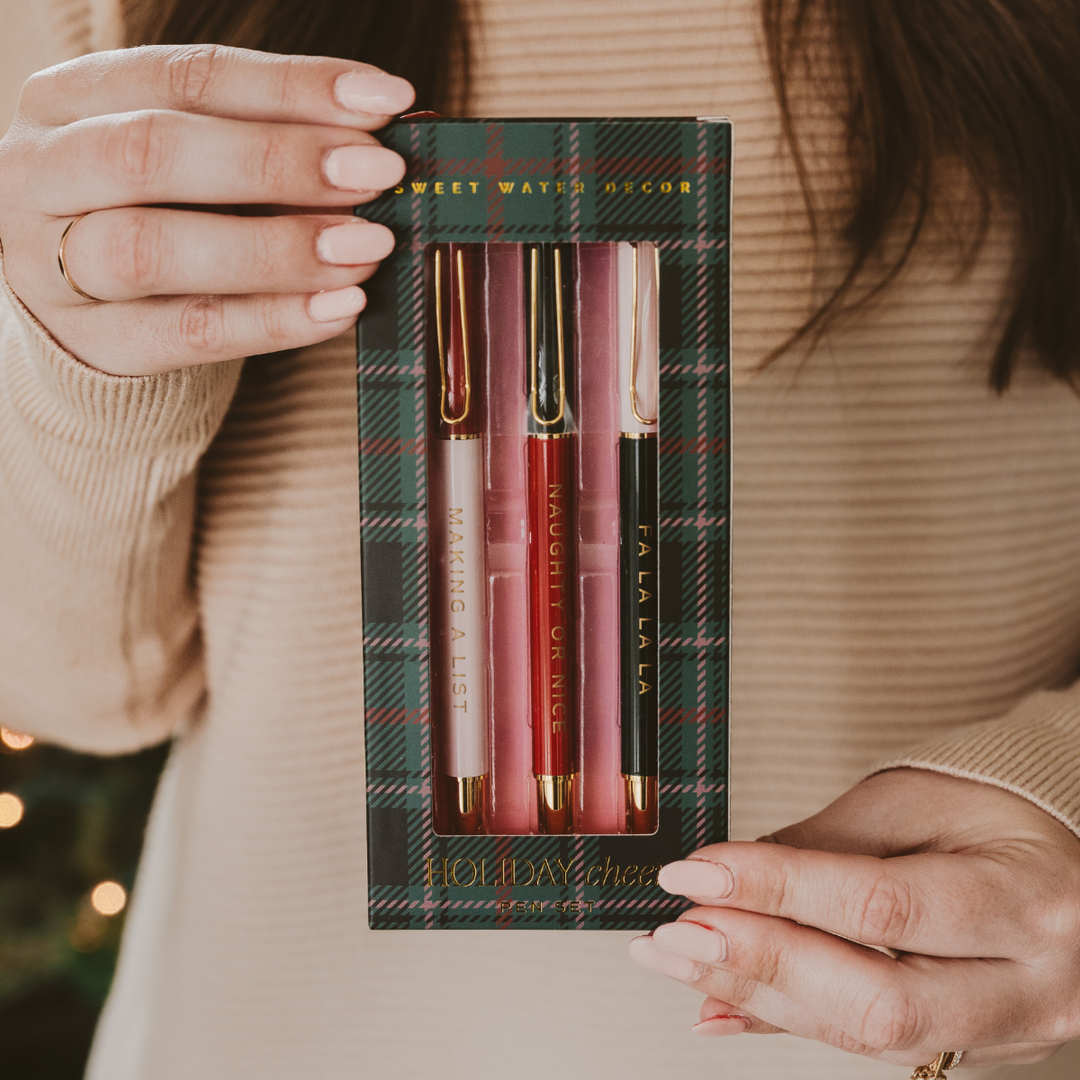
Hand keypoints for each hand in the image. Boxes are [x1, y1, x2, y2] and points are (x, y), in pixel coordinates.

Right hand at [0, 45, 413, 374]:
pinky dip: (272, 320)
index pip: (185, 76)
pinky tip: (340, 307)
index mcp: (69, 98)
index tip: (383, 102)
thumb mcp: (185, 156)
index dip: (290, 87)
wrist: (73, 308)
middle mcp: (44, 172)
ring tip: (366, 247)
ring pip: (155, 249)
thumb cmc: (149, 211)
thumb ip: (256, 139)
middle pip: (153, 153)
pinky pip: (187, 333)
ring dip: (276, 247)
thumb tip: (372, 139)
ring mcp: (53, 265)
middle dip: (278, 161)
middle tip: (378, 172)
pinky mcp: (96, 342)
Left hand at [630, 768, 1079, 1068]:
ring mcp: (1005, 1031)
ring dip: (757, 995)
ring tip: (676, 959)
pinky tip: (721, 1005)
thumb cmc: (992, 813)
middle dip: (760, 963)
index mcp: (1021, 898)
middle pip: (877, 998)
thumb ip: (822, 847)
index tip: (694, 874)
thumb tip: (723, 885)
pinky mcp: (970, 1050)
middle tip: (676, 934)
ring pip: (866, 1035)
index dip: (774, 891)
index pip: (879, 904)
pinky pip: (868, 1050)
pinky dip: (787, 1023)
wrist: (1066, 860)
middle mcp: (1028, 981)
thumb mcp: (912, 804)